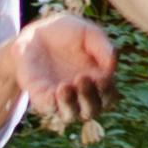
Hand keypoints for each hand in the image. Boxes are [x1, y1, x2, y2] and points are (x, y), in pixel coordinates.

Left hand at [12, 11, 120, 131]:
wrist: (35, 32)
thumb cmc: (67, 33)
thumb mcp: (88, 33)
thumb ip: (103, 46)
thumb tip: (112, 67)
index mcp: (97, 81)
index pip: (108, 97)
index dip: (107, 91)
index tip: (102, 77)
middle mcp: (80, 95)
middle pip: (92, 110)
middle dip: (89, 98)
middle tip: (82, 78)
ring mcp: (60, 98)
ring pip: (70, 115)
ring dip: (70, 104)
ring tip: (65, 86)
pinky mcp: (41, 96)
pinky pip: (48, 108)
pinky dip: (53, 103)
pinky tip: (55, 90)